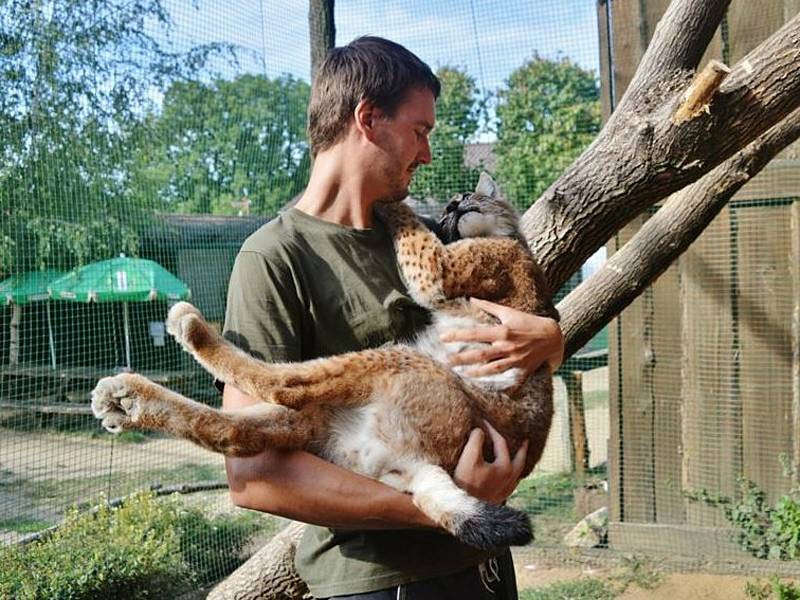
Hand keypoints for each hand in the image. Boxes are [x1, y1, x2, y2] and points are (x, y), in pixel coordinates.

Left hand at [441, 298, 563, 377]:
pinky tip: (487, 390)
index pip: (475, 334)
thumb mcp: (509, 312)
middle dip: (461, 358)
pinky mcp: (522, 370)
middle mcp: (506, 347)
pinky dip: (500, 386)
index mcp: (502, 331)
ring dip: (475, 373)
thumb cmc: (529, 322)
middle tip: (445, 361)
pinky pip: (510, 380)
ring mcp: (514, 360)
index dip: (458, 336)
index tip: (443, 337)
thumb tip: (471, 299)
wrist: (553, 337)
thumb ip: (489, 307)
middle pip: (479, 355)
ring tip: (460, 374)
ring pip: (491, 369)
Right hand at [453, 421, 527, 504]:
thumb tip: (480, 430)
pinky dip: (512, 474)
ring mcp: (507, 489)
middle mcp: (511, 478)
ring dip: (518, 461)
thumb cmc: (466, 483)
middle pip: (520, 459)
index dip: (492, 429)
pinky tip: (506, 474)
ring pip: (517, 472)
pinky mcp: (500, 498)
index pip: (501, 442)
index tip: (483, 422)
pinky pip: (511, 482)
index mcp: (506, 467)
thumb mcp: (469, 458)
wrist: (465, 512)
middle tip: (525, 439)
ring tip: (517, 455)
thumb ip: (476, 440)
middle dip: (522, 448)